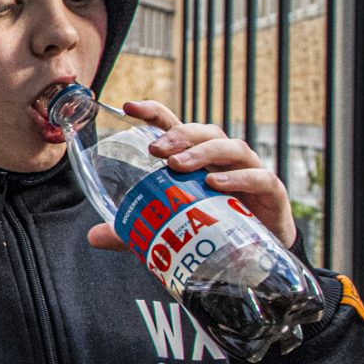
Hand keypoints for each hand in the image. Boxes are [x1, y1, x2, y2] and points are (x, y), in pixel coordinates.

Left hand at [83, 98, 298, 249]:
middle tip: (155, 149)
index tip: (128, 107)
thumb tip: (93, 236)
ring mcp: (248, 171)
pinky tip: (215, 183)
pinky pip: (258, 177)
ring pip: (230, 148)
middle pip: (203, 132)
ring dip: (203, 152)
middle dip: (178, 135)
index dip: (153, 112)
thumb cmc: (212, 227)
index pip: (174, 126)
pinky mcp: (270, 191)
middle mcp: (222, 159)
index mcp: (196, 158)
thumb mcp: (167, 228)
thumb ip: (134, 231)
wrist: (258, 255)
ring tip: (178, 166)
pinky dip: (237, 178)